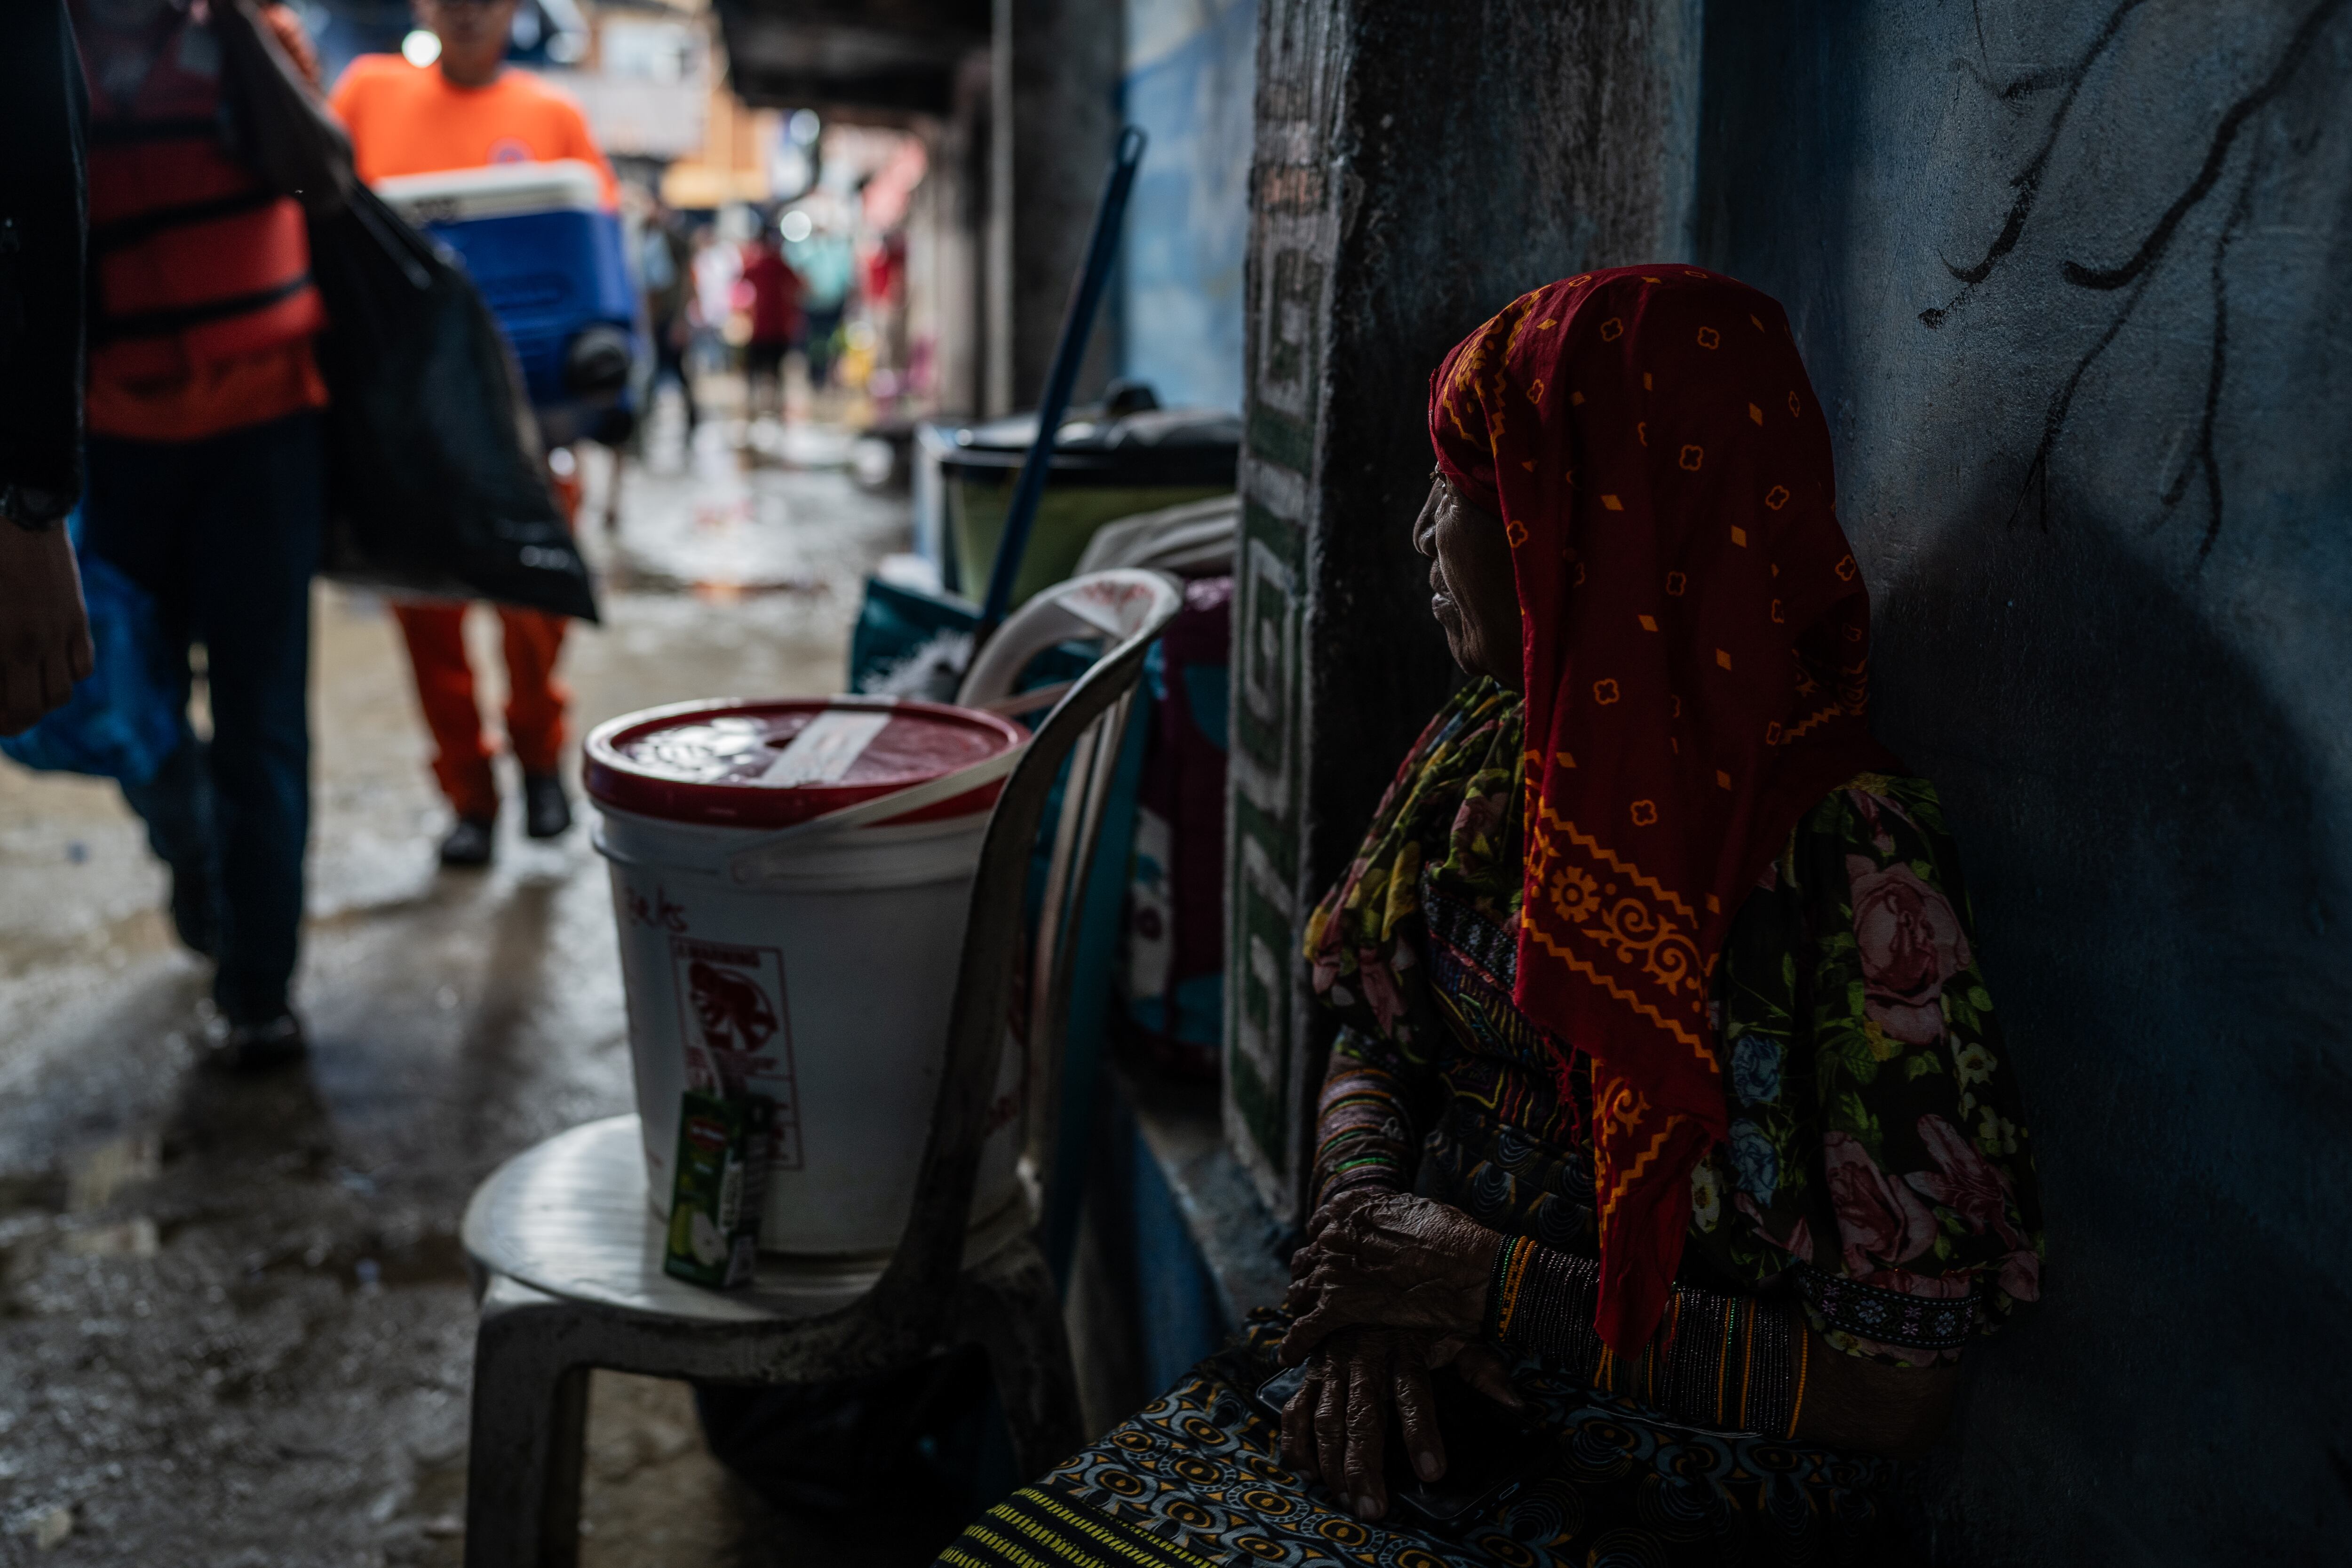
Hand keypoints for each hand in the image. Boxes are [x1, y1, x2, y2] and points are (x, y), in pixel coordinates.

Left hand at [0, 522, 92, 734]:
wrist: (21, 512)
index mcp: (7, 643)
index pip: (15, 710)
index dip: (2, 724)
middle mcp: (38, 644)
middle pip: (39, 708)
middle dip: (17, 719)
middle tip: (0, 713)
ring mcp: (62, 631)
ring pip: (63, 691)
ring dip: (41, 700)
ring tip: (19, 692)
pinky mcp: (76, 616)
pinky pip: (81, 664)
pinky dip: (65, 675)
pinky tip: (44, 665)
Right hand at [1278, 1327, 1521, 1521]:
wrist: (1366, 1272)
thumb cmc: (1420, 1314)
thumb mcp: (1456, 1331)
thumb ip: (1482, 1368)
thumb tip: (1514, 1407)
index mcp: (1404, 1348)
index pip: (1414, 1394)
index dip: (1421, 1432)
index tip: (1432, 1471)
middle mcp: (1364, 1357)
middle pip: (1362, 1415)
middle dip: (1365, 1465)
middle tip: (1373, 1508)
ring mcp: (1333, 1364)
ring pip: (1327, 1417)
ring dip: (1332, 1463)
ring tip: (1346, 1500)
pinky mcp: (1312, 1370)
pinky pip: (1297, 1408)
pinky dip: (1296, 1441)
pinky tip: (1307, 1471)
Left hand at [1279, 1189, 1500, 1362]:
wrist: (1470, 1269)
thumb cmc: (1455, 1240)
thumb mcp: (1417, 1210)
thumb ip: (1388, 1215)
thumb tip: (1386, 1218)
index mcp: (1352, 1210)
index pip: (1321, 1226)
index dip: (1324, 1244)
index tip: (1328, 1256)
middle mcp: (1336, 1236)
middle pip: (1307, 1259)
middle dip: (1310, 1275)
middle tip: (1316, 1291)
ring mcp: (1335, 1271)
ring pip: (1300, 1291)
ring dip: (1300, 1305)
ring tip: (1303, 1317)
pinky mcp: (1340, 1307)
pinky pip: (1304, 1329)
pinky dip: (1294, 1344)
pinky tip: (1289, 1356)